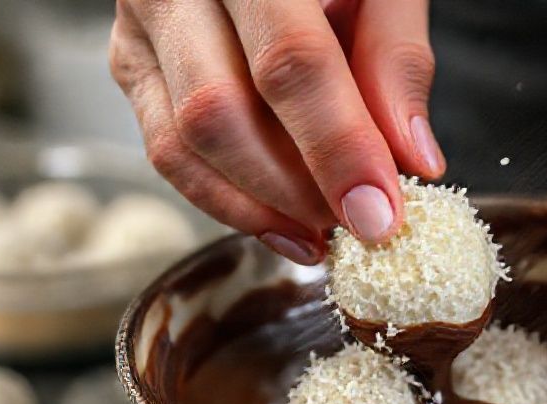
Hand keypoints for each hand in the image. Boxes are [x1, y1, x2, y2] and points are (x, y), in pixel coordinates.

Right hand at [109, 0, 444, 263]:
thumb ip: (396, 58)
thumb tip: (411, 160)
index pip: (290, 59)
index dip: (337, 146)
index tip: (380, 213)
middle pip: (219, 111)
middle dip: (296, 189)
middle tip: (359, 226)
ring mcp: (141, 27)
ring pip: (182, 144)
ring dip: (260, 207)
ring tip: (325, 232)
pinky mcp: (134, 66)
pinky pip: (167, 152)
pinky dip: (229, 202)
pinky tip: (283, 224)